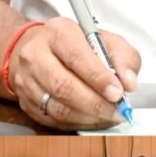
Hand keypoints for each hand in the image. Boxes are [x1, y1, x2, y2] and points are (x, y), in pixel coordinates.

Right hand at [7, 17, 140, 129]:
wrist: (40, 49)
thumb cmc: (76, 44)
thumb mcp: (106, 40)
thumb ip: (124, 57)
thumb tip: (129, 82)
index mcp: (58, 32)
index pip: (77, 57)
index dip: (99, 78)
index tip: (118, 93)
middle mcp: (36, 54)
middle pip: (64, 86)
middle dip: (95, 103)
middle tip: (117, 110)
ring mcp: (27, 80)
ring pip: (58, 107)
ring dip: (88, 117)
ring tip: (109, 116)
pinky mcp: (26, 101)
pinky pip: (54, 120)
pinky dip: (79, 123)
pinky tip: (94, 119)